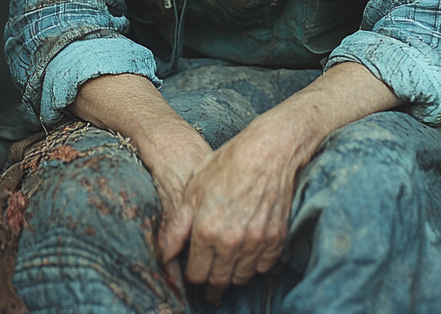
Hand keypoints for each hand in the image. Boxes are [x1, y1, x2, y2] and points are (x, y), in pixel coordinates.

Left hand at [160, 119, 297, 302]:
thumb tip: (165, 254)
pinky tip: (248, 256)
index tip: (194, 273)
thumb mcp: (194, 189)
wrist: (268, 151)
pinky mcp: (275, 238)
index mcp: (206, 230)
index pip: (196, 274)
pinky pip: (264, 267)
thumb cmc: (228, 163)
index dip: (193, 276)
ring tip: (227, 270)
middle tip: (210, 287)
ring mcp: (256, 242)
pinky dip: (255, 266)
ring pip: (241, 277)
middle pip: (219, 281)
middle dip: (212, 286)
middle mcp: (231, 242)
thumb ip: (178, 226)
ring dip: (232, 276)